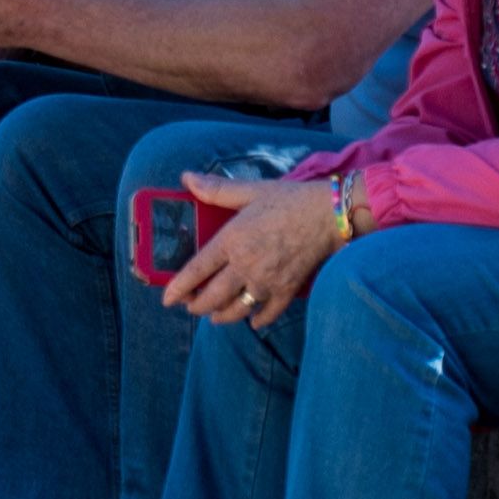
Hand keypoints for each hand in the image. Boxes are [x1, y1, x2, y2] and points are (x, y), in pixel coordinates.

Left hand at [161, 172, 335, 329]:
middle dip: (197, 306)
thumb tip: (186, 177)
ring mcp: (267, 281)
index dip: (178, 288)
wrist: (330, 215)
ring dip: (222, 316)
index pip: (196, 271)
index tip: (168, 299)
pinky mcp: (288, 289)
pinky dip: (259, 319)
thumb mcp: (249, 191)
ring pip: (237, 309)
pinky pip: (269, 313)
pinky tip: (252, 320)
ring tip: (214, 317)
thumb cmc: (289, 200)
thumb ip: (216, 190)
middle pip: (213, 296)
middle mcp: (246, 266)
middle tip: (190, 307)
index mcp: (231, 241)